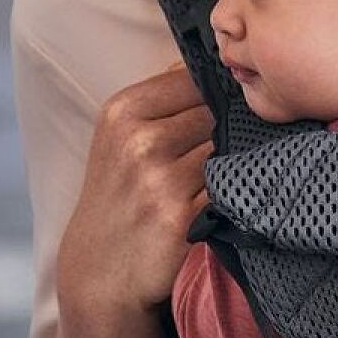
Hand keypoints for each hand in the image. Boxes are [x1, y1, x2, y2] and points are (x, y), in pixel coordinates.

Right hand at [57, 63, 213, 325]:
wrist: (100, 272)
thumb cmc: (118, 198)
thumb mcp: (120, 138)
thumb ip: (163, 100)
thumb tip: (217, 65)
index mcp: (122, 111)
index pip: (195, 79)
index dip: (215, 95)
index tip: (222, 111)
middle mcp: (139, 141)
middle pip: (217, 113)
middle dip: (228, 128)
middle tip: (228, 149)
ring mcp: (161, 180)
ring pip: (227, 149)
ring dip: (236, 160)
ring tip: (228, 174)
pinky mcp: (183, 216)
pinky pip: (229, 188)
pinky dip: (236, 191)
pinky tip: (229, 199)